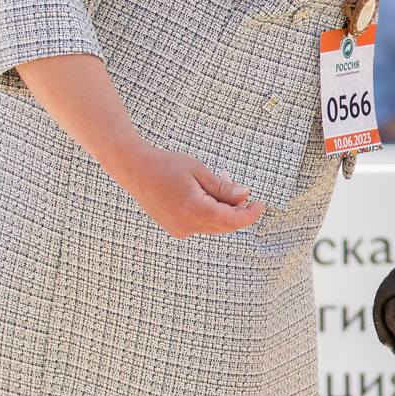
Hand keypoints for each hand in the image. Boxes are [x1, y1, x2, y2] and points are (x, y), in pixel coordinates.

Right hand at [111, 139, 261, 238]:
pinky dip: (209, 214)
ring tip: (218, 189)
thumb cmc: (166, 165)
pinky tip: (204, 197)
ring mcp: (179, 230)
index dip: (249, 215)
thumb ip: (223, 188)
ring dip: (222, 212)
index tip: (259, 205)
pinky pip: (200, 225)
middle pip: (224, 226)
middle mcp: (186, 225)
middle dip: (236, 211)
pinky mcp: (174, 229)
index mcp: (194, 210)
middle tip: (239, 190)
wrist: (135, 169)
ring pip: (212, 227)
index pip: (231, 221)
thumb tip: (244, 196)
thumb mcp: (199, 171)